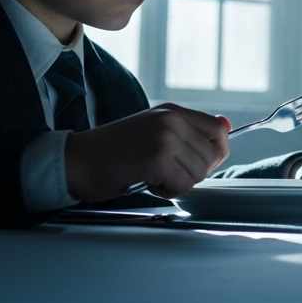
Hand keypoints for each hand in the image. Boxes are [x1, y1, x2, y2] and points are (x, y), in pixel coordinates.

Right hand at [64, 104, 230, 200]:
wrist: (74, 161)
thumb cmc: (111, 152)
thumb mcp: (152, 131)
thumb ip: (189, 131)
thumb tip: (227, 126)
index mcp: (172, 111)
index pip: (219, 130)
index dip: (214, 153)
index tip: (193, 162)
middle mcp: (171, 120)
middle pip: (212, 157)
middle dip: (192, 172)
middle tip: (162, 171)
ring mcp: (164, 138)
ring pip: (199, 173)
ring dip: (178, 182)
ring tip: (151, 174)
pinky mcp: (156, 158)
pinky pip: (183, 185)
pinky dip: (166, 191)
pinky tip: (144, 181)